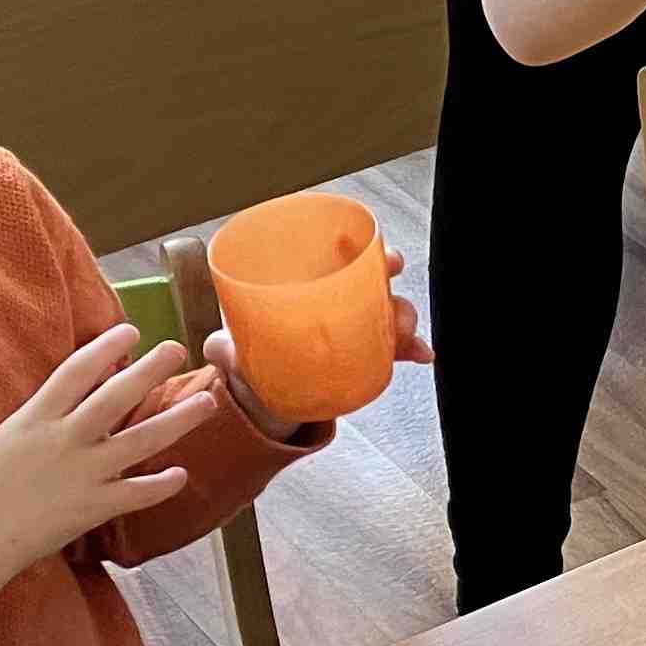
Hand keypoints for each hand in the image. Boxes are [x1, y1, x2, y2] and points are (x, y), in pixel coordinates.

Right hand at [0, 329, 221, 642]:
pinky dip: (162, 485)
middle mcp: (62, 440)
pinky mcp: (90, 509)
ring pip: (141, 440)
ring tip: (208, 402)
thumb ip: (42, 418)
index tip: (131, 330)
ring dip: (179, 420)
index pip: (76, 370)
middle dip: (151, 370)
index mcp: (34, 418)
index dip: (106, 347)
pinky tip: (182, 475)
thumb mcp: (6, 438)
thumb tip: (74, 398)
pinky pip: (137, 493)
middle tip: (178, 349)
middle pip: (116, 396)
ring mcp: (80, 474)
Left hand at [208, 248, 431, 441]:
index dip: (364, 249)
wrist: (262, 396)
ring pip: (387, 312)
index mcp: (305, 284)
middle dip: (391, 284)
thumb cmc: (250, 356)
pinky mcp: (363, 354)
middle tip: (396, 303)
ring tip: (407, 340)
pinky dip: (411, 350)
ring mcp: (351, 326)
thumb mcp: (234, 351)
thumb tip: (220, 348)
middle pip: (371, 278)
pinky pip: (393, 348)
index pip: (337, 254)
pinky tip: (425, 355)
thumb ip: (224, 349)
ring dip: (403, 322)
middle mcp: (333, 298)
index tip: (382, 256)